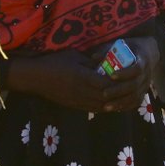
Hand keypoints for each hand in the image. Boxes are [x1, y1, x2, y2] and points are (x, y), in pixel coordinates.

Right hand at [6, 49, 148, 112]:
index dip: (117, 81)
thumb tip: (105, 64)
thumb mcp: (74, 56)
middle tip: (128, 87)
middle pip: (106, 97)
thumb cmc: (54, 62)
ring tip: (123, 97)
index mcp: (82, 76)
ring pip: (101, 106)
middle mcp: (81, 91)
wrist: (36, 78)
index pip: (105, 82)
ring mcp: (77, 100)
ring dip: (113, 103)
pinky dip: (104, 107)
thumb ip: (90, 61)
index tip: (125, 75)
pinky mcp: (74, 106)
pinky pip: (93, 109)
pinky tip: (110, 103)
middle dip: (118, 93)